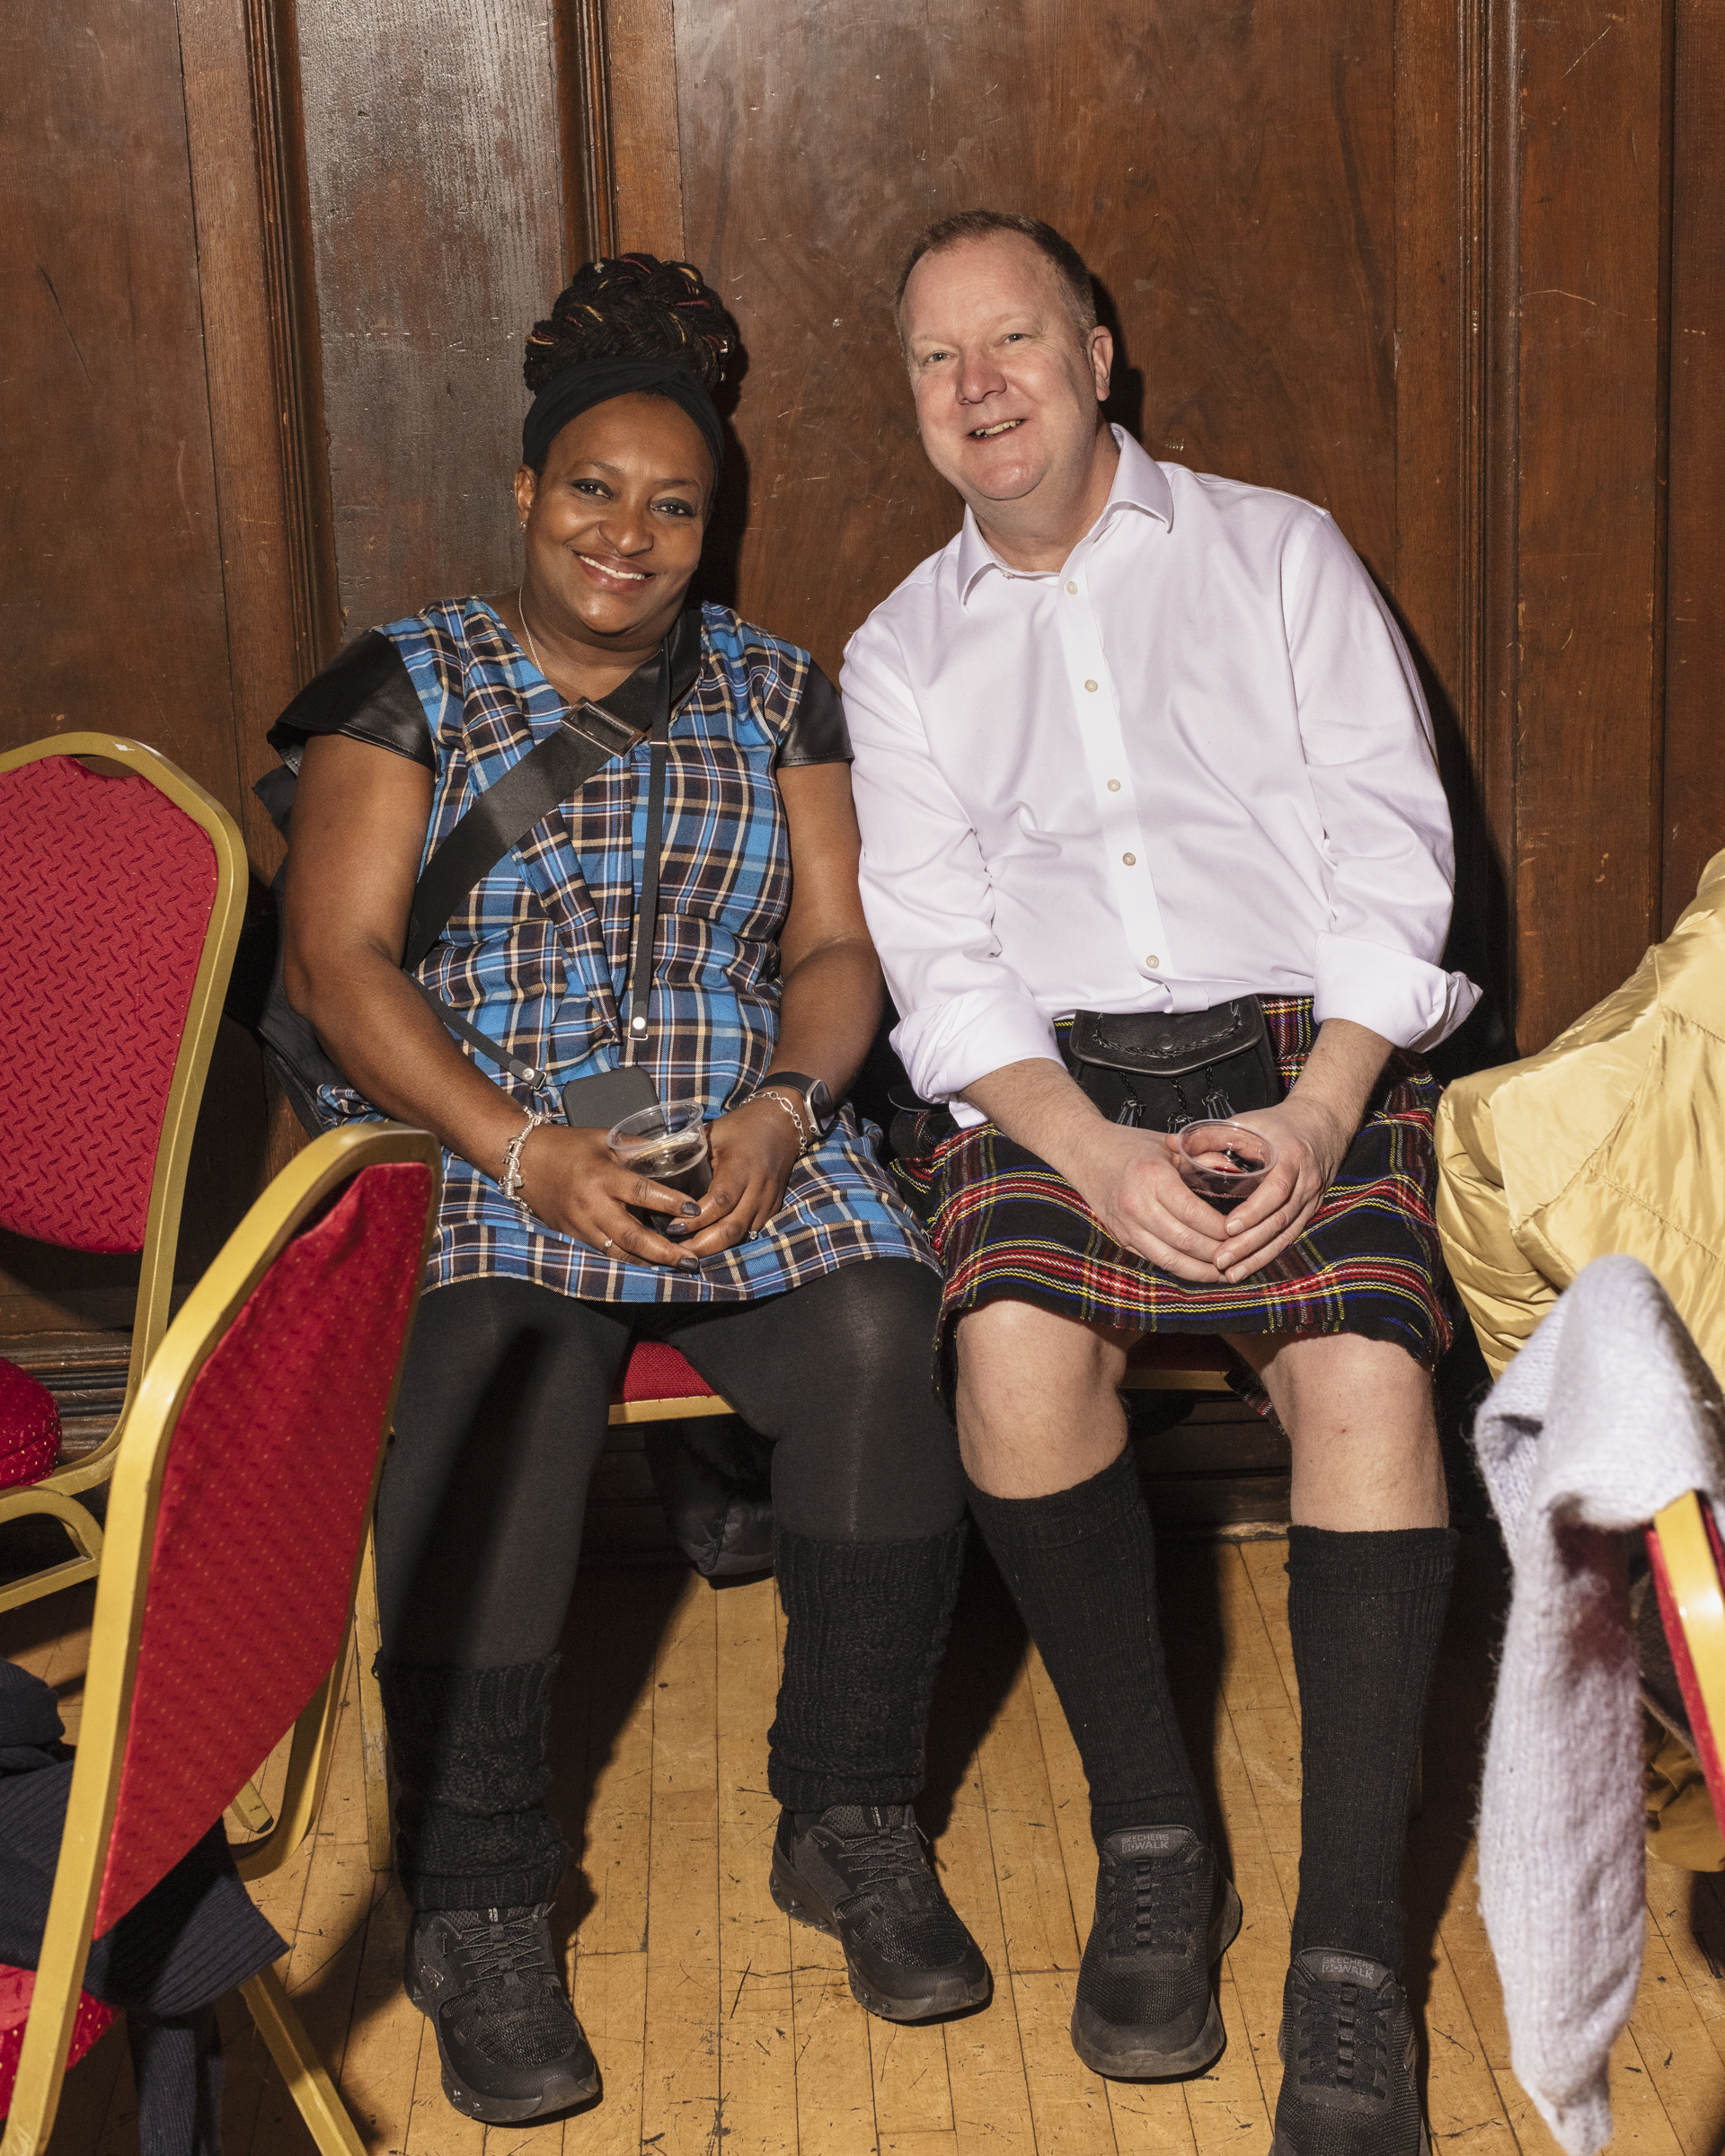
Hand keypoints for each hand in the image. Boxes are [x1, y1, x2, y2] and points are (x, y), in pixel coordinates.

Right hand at [514, 1123, 707, 1268]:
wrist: (523, 1160)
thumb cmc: (567, 1146)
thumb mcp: (604, 1138)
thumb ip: (638, 1147)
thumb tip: (674, 1149)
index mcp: (601, 1176)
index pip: (641, 1192)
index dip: (670, 1203)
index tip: (695, 1210)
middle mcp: (591, 1205)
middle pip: (632, 1236)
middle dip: (664, 1252)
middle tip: (691, 1260)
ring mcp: (579, 1225)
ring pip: (618, 1253)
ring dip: (649, 1263)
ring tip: (676, 1266)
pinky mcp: (571, 1236)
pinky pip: (603, 1253)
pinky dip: (627, 1260)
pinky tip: (648, 1263)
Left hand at [656, 1096, 802, 1260]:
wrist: (782, 1125)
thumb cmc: (741, 1127)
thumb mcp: (713, 1134)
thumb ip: (690, 1154)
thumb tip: (656, 1169)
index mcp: (742, 1167)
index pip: (720, 1201)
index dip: (696, 1220)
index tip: (672, 1228)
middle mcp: (758, 1189)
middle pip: (731, 1228)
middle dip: (703, 1245)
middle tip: (676, 1253)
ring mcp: (767, 1202)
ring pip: (741, 1236)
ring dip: (714, 1249)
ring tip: (688, 1254)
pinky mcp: (771, 1210)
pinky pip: (749, 1232)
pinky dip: (728, 1242)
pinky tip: (708, 1246)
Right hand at [1067, 1121, 1236, 1282]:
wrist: (1084, 1152)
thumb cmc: (1129, 1145)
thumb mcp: (1168, 1144)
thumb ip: (1203, 1158)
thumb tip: (1238, 1174)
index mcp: (1153, 1177)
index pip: (1196, 1215)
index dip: (1224, 1230)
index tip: (1244, 1232)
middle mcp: (1138, 1205)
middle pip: (1187, 1243)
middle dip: (1218, 1255)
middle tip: (1241, 1256)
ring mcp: (1127, 1225)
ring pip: (1171, 1260)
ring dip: (1201, 1271)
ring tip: (1225, 1271)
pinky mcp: (1121, 1238)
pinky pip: (1155, 1260)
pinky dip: (1180, 1269)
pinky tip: (1199, 1268)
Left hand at [1202, 1092, 1353, 1281]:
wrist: (1322, 1125)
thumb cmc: (1279, 1125)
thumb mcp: (1248, 1122)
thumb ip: (1210, 1134)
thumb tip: (1172, 1143)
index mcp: (1291, 1158)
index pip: (1276, 1190)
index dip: (1254, 1211)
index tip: (1228, 1227)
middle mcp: (1305, 1182)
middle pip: (1279, 1219)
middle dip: (1249, 1243)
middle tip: (1219, 1259)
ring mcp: (1310, 1199)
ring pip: (1285, 1235)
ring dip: (1256, 1256)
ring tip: (1229, 1272)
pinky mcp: (1308, 1211)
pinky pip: (1289, 1238)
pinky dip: (1267, 1255)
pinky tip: (1246, 1268)